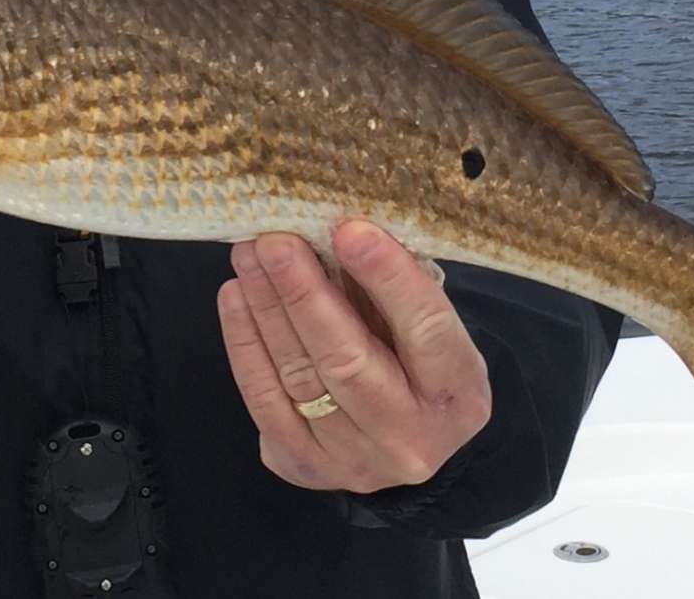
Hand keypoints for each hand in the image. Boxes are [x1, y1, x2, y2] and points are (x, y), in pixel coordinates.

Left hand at [217, 221, 490, 493]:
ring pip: (299, 378)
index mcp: (458, 392)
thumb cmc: (417, 358)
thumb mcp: (427, 324)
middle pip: (348, 360)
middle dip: (304, 293)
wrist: (407, 440)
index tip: (348, 229)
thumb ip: (391, 284)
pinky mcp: (304, 467)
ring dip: (266, 307)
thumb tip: (336, 225)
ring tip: (247, 255)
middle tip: (274, 240)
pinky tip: (235, 295)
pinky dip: (245, 342)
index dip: (387, 277)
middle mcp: (410, 438)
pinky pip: (264, 401)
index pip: (425, 328)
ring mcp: (354, 462)